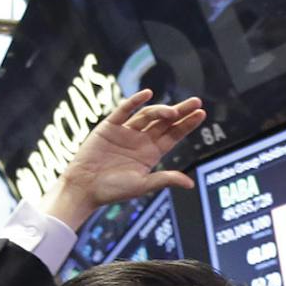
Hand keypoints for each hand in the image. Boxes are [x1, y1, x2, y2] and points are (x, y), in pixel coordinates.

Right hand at [44, 92, 205, 230]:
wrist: (84, 188)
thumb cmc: (112, 191)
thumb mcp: (142, 186)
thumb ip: (165, 179)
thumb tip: (190, 184)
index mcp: (150, 154)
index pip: (173, 135)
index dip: (187, 124)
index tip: (201, 114)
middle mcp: (140, 140)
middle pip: (164, 122)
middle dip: (181, 111)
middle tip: (196, 102)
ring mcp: (125, 132)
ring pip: (147, 115)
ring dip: (160, 111)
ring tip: (173, 111)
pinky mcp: (109, 127)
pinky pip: (123, 111)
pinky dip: (134, 102)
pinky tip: (147, 95)